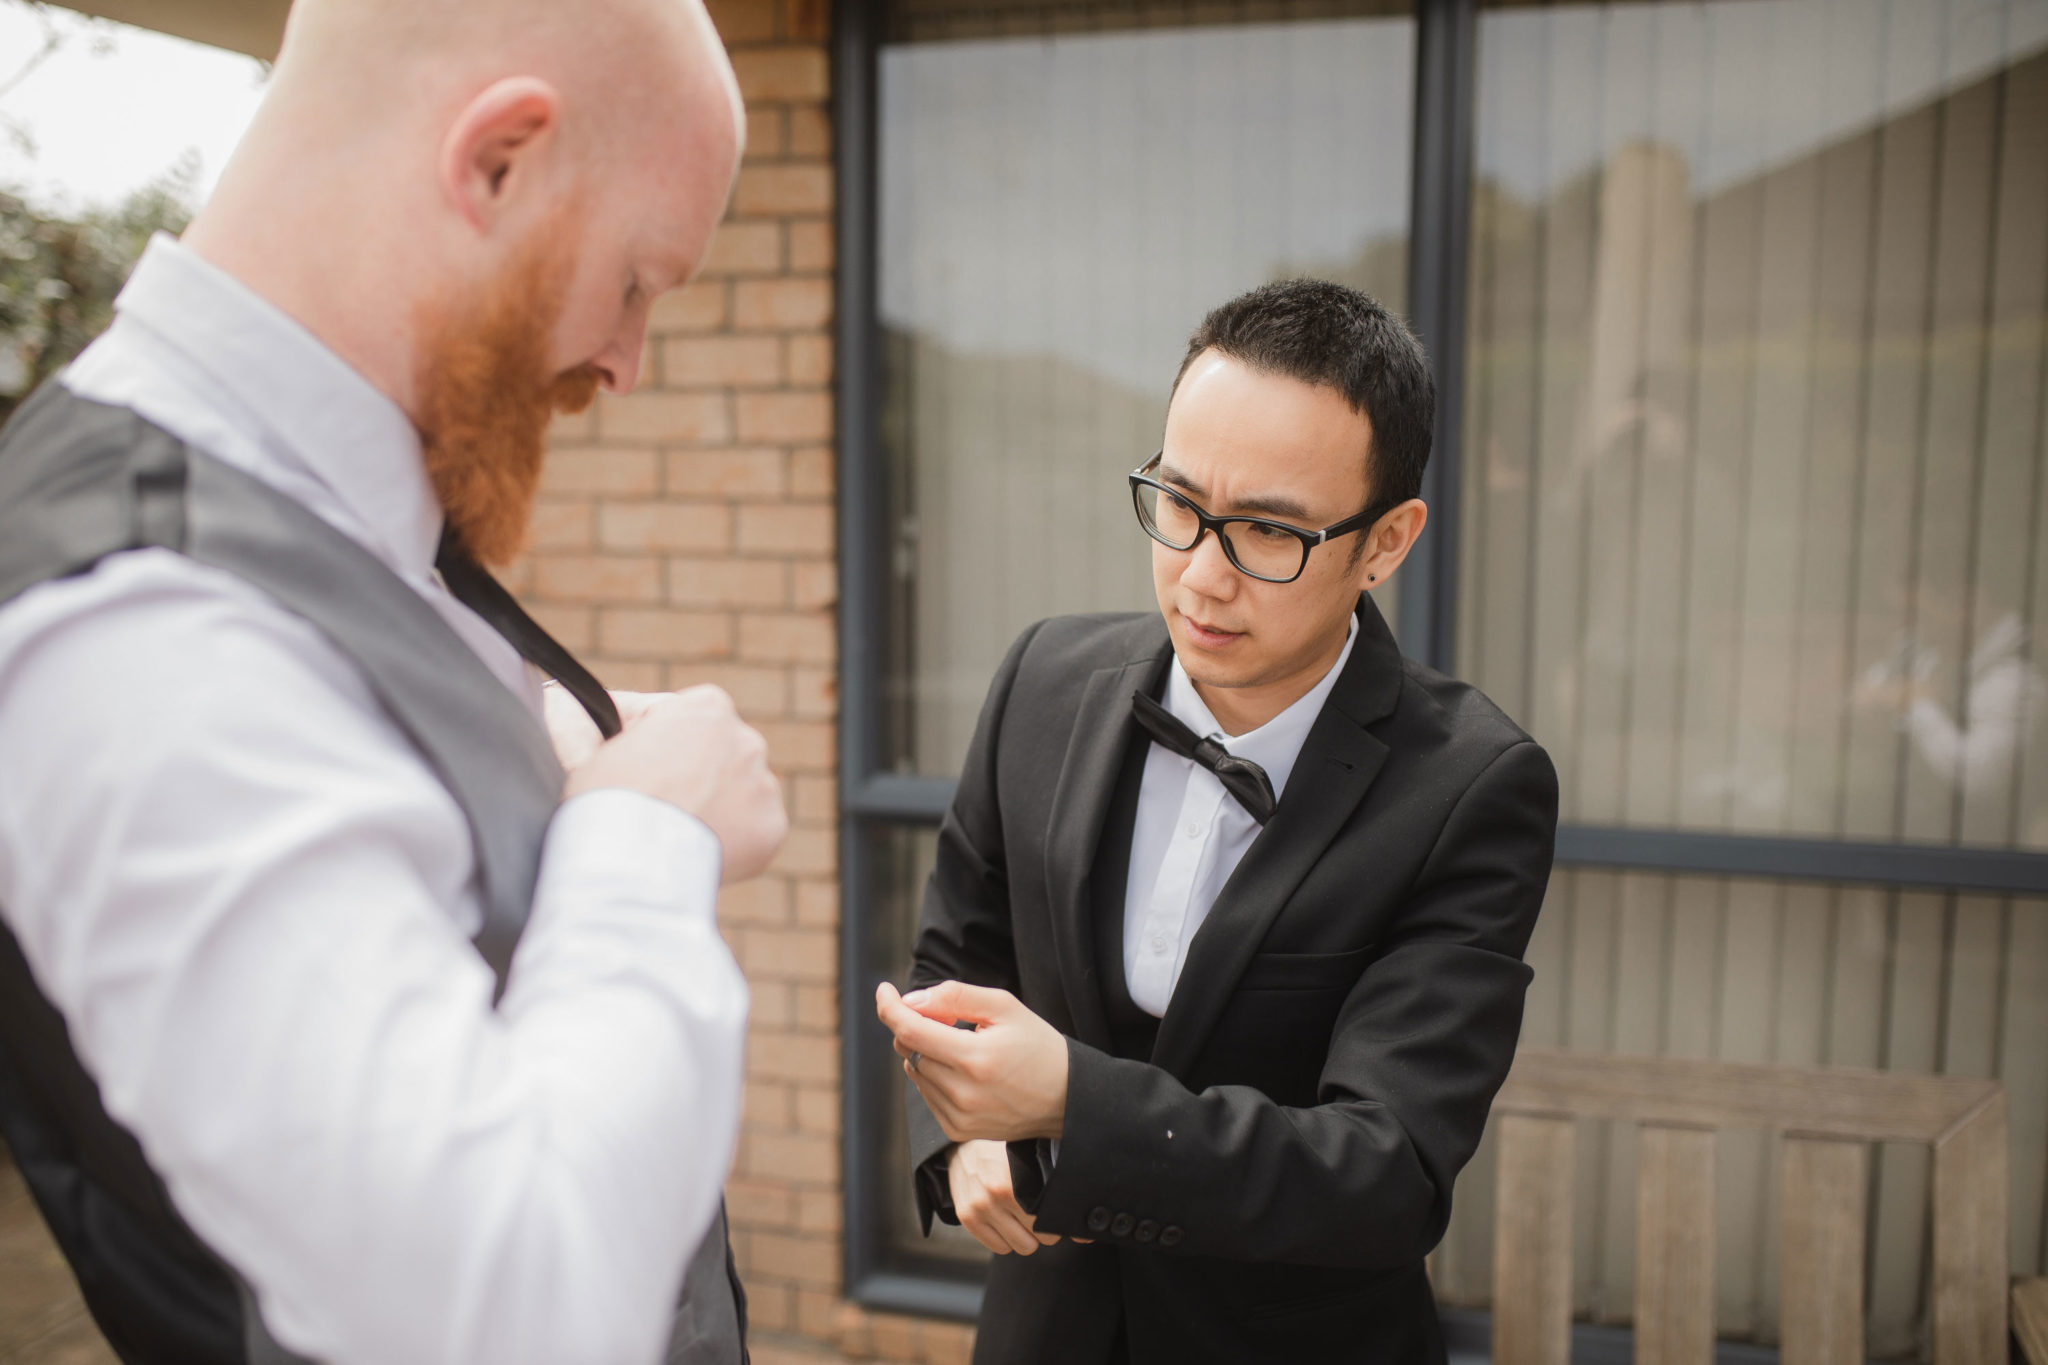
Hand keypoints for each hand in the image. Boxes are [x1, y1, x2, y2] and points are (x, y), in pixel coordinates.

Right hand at [565, 685, 786, 882]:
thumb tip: (559, 698)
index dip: (645, 742)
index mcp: (707, 707)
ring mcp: (764, 785)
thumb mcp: (582, 745)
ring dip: (710, 806)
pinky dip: (729, 841)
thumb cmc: (604, 800)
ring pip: (733, 792)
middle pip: (710, 755)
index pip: (675, 717)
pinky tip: (696, 851)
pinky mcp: (771, 828)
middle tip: (649, 806)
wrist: (635, 865)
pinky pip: (750, 830)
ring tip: (670, 833)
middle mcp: (747, 739)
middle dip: (685, 773)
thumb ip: (577, 716)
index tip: (627, 768)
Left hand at [875, 981, 1068, 1141]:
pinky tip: (964, 1071)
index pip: (910, 1030)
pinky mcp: (957, 1130)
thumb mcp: (1005, 1007)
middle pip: (908, 1049)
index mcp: (974, 1058)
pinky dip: (934, 1075)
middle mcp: (962, 1093)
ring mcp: (958, 1117)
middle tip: (949, 1017)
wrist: (1067, 1099)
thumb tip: (911, 1001)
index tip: (885, 990)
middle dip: (917, 1025)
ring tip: (964, 1046)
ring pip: (914, 1071)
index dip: (890, 1007)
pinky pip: (926, 1093)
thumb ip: (955, 996)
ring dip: (926, 1051)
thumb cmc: (1037, 1046)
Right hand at [946, 1140, 1060, 1255]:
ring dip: (1024, 1236)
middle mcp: (993, 1198)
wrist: (963, 1142)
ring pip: (1019, 1248)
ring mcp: (978, 1210)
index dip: (1055, 1221)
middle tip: (1037, 1214)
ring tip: (1021, 1216)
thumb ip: (1054, 1181)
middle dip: (1040, 1231)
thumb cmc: (1004, 1149)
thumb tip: (1085, 1231)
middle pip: (1035, 1241)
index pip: (1045, 1224)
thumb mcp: (1030, 1156)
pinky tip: (1006, 1219)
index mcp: (1012, 1184)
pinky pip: (999, 1247)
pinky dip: (1006, 1239)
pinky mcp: (967, 1218)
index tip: (1054, 1213)